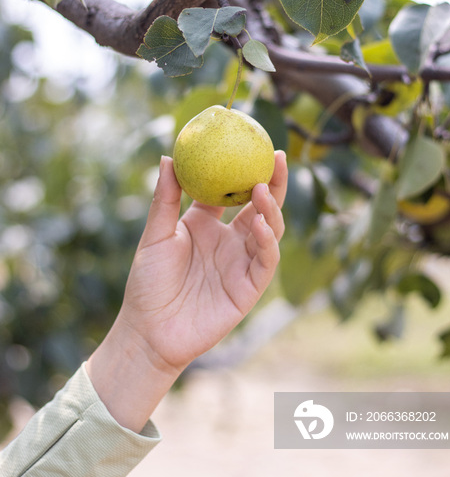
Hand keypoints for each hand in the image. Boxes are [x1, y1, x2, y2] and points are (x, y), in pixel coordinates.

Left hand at [86, 151, 286, 431]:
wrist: (148, 331)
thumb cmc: (148, 283)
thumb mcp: (155, 235)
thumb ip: (164, 199)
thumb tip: (167, 157)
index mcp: (208, 226)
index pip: (235, 194)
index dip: (247, 171)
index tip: (252, 144)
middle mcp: (230, 242)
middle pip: (261, 208)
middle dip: (274, 183)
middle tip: (275, 158)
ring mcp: (242, 264)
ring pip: (269, 231)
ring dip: (270, 209)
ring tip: (261, 189)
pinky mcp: (249, 288)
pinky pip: (265, 260)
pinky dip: (266, 241)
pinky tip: (257, 223)